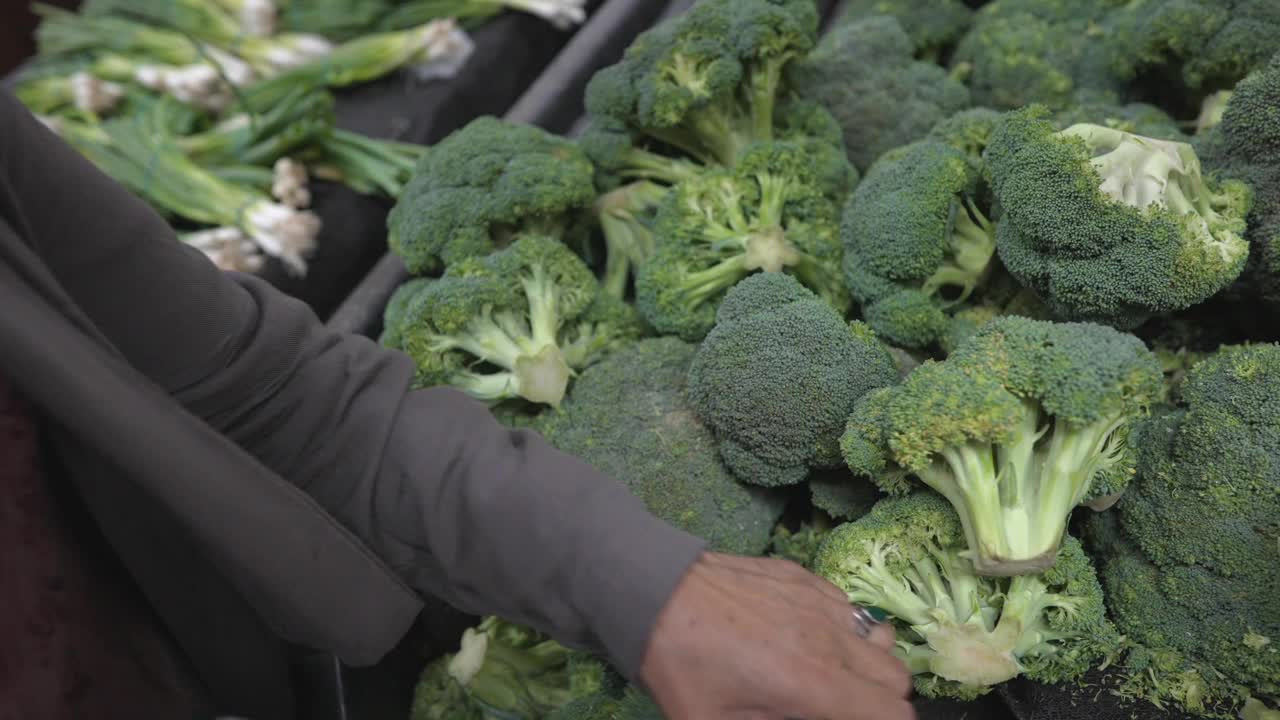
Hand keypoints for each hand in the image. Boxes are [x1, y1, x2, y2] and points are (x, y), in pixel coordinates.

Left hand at [638, 552, 915, 719]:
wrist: (652, 591)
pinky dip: (838, 626)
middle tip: (835, 706)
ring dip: (862, 660)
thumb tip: (795, 716)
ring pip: (878, 636)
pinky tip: (798, 634)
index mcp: (812, 683)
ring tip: (823, 671)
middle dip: (876, 698)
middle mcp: (829, 639)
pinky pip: (846, 606)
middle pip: (896, 677)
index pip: (893, 712)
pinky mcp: (803, 575)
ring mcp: (819, 600)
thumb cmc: (681, 667)